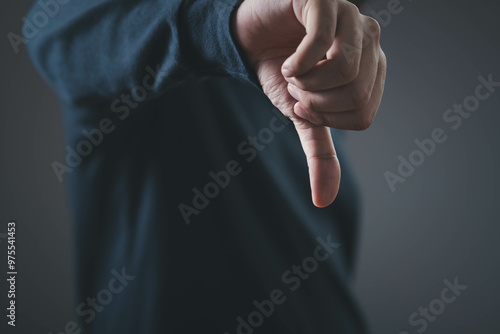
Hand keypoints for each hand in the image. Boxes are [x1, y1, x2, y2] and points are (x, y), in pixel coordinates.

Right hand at [233, 0, 385, 206]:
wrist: (250, 42)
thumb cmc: (282, 75)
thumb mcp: (303, 118)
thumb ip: (320, 153)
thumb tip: (324, 201)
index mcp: (372, 68)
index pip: (363, 113)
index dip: (326, 117)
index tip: (304, 105)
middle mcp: (370, 39)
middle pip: (356, 93)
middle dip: (315, 101)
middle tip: (297, 89)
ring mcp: (351, 15)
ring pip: (344, 68)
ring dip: (307, 82)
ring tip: (293, 74)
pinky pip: (322, 39)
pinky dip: (297, 62)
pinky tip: (288, 62)